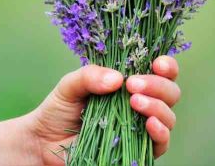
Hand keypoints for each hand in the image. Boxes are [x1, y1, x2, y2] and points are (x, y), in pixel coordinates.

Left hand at [24, 56, 180, 164]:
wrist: (44, 142)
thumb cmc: (59, 109)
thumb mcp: (70, 84)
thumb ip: (91, 75)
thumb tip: (118, 79)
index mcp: (132, 82)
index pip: (162, 71)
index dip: (167, 66)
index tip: (157, 63)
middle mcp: (142, 103)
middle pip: (170, 92)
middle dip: (157, 86)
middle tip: (133, 85)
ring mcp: (141, 128)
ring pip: (168, 116)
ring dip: (157, 107)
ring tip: (134, 102)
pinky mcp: (138, 151)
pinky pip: (161, 143)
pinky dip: (160, 132)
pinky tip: (149, 124)